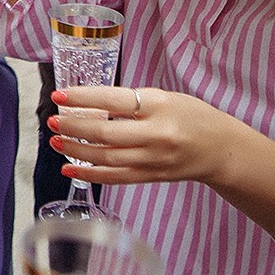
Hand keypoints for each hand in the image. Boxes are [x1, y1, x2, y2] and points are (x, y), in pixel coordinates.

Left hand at [48, 86, 238, 186]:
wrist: (222, 149)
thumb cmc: (191, 116)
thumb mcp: (164, 97)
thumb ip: (130, 101)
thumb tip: (86, 102)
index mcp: (160, 107)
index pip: (114, 101)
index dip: (83, 98)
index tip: (59, 96)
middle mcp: (157, 135)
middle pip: (107, 133)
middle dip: (74, 127)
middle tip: (52, 120)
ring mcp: (154, 159)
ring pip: (108, 158)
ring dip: (76, 150)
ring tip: (55, 140)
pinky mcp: (152, 176)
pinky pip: (116, 178)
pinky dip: (90, 174)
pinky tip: (70, 169)